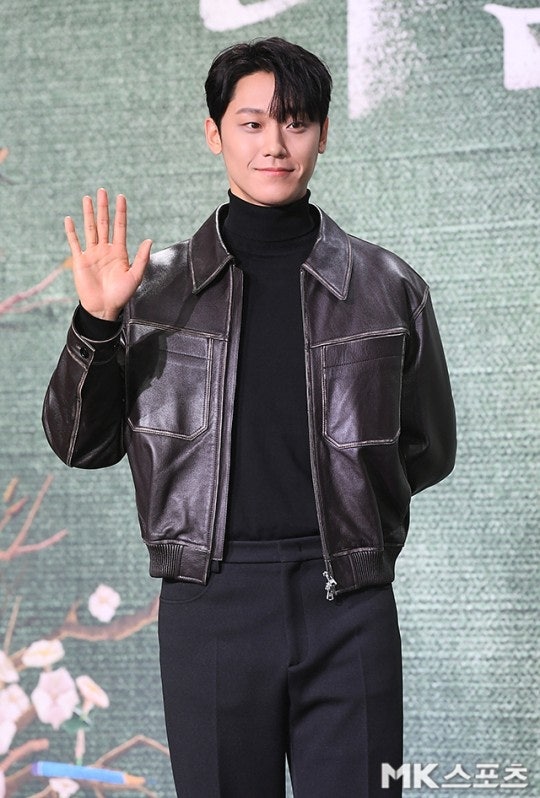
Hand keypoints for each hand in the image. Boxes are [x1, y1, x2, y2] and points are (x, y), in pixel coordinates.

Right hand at [64, 188, 151, 320]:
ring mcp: (92, 254)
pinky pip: (75, 243)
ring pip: (90, 229)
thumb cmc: (121, 295)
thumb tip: (149, 240)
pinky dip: (72, 232)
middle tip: (102, 191)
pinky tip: (70, 219)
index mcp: (119, 252)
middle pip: (104, 223)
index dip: (120, 212)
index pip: (120, 227)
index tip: (121, 197)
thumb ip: (141, 258)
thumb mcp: (135, 276)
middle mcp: (105, 249)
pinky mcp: (80, 261)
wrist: (104, 308)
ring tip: (87, 198)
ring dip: (88, 214)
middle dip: (104, 207)